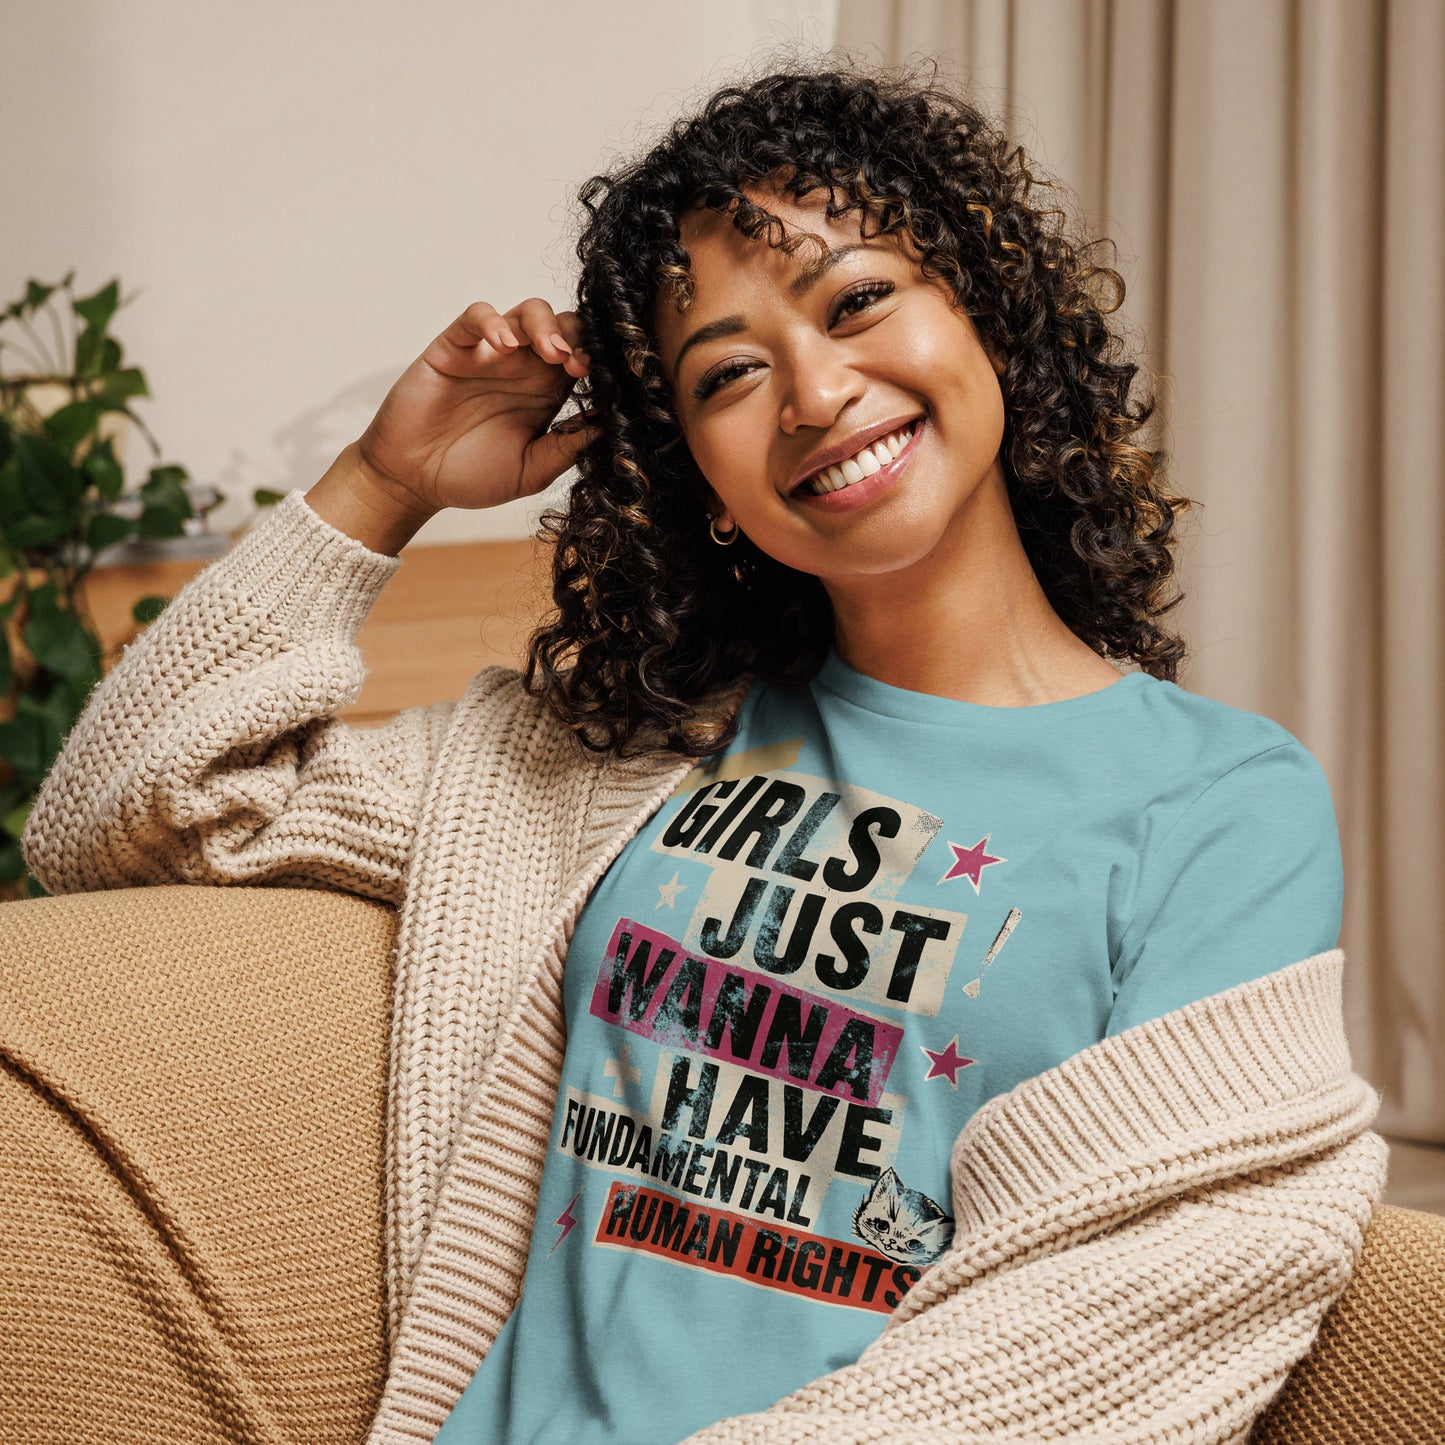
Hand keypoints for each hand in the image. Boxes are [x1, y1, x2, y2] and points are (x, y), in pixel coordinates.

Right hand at [354, 299, 596, 513]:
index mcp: (546, 393)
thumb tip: (607, 427)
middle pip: (563, 326)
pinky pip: (475, 316)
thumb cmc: (471, 477)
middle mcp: (523, 368)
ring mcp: (489, 354)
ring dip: (545, 325)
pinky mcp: (454, 347)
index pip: (582, 358)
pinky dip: (493, 321)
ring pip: (527, 312)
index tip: (602, 380)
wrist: (414, 481)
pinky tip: (503, 344)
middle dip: (577, 337)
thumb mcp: (530, 472)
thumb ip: (565, 449)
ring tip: (551, 352)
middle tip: (577, 364)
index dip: (596, 361)